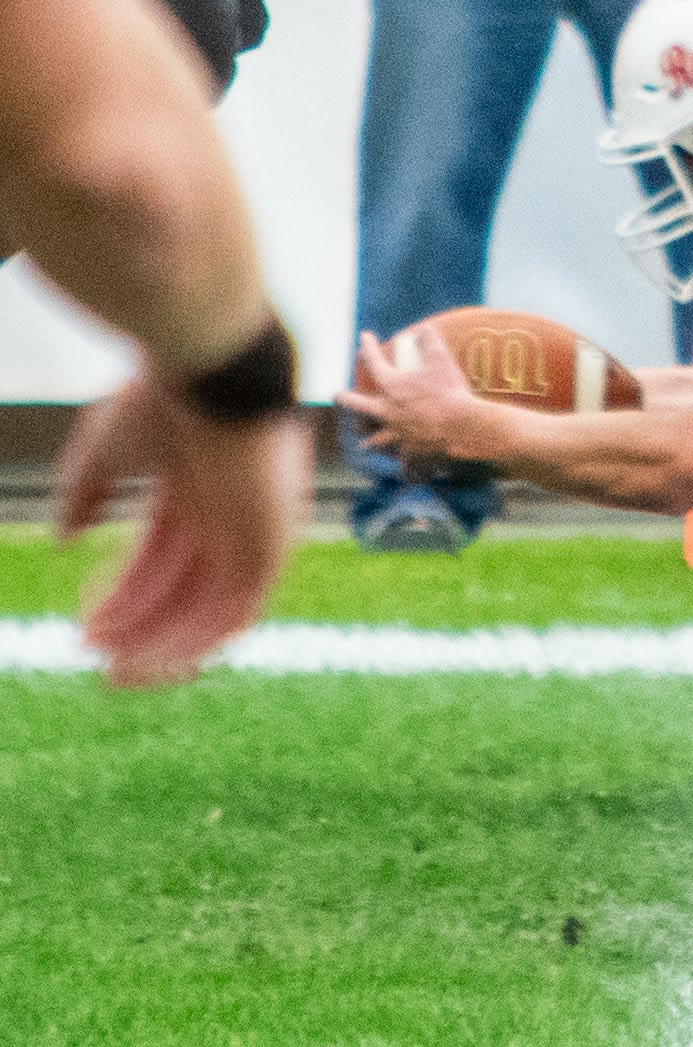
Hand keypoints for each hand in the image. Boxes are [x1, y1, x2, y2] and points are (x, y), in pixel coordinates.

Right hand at [54, 369, 309, 687]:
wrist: (211, 374)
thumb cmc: (160, 400)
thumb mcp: (107, 450)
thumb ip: (87, 493)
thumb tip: (66, 538)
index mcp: (199, 490)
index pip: (161, 560)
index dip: (123, 597)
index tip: (87, 631)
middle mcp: (232, 517)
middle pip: (184, 590)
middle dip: (141, 630)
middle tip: (96, 661)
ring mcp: (257, 534)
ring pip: (211, 611)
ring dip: (164, 647)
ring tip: (115, 673)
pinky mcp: (272, 547)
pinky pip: (238, 614)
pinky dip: (196, 643)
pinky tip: (150, 663)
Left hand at [337, 329, 500, 468]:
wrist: (464, 427)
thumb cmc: (451, 393)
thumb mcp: (442, 361)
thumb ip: (431, 342)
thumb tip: (425, 329)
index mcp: (392, 387)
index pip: (373, 362)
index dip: (367, 347)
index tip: (364, 337)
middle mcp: (387, 412)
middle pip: (357, 407)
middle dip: (346, 400)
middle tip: (339, 396)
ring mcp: (397, 436)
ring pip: (374, 442)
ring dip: (371, 442)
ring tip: (366, 444)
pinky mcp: (412, 455)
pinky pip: (407, 468)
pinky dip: (408, 472)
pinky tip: (407, 475)